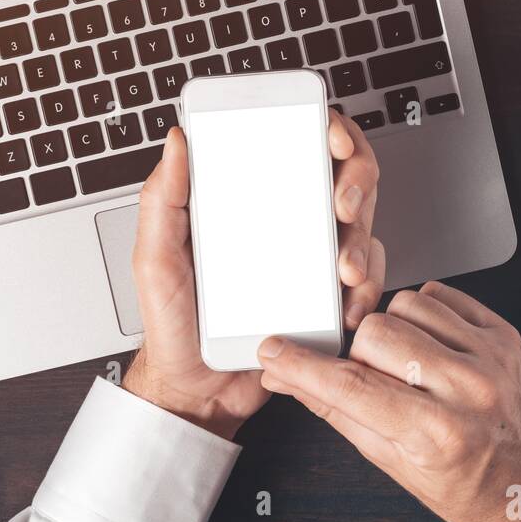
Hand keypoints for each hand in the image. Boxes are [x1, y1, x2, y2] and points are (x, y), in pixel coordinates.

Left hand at [123, 109, 384, 440]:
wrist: (194, 390)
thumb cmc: (172, 323)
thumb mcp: (155, 257)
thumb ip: (161, 199)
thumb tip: (177, 141)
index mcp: (249, 202)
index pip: (298, 145)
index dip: (328, 131)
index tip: (333, 138)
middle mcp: (287, 224)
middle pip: (346, 178)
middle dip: (358, 183)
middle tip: (342, 207)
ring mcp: (311, 262)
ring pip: (363, 229)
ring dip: (364, 244)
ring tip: (342, 271)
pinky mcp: (326, 301)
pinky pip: (363, 284)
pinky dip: (364, 292)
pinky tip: (346, 306)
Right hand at [256, 282, 520, 521]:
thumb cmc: (467, 488)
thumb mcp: (392, 462)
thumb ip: (336, 411)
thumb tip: (288, 379)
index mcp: (436, 433)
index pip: (349, 386)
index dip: (303, 366)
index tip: (276, 353)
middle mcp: (468, 390)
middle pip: (374, 334)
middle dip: (360, 355)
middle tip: (375, 382)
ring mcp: (492, 358)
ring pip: (406, 306)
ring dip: (393, 332)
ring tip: (407, 367)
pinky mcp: (506, 336)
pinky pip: (444, 296)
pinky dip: (426, 315)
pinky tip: (430, 347)